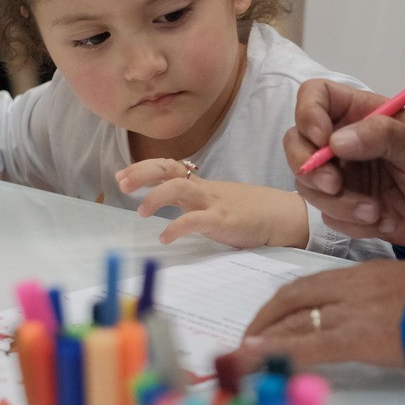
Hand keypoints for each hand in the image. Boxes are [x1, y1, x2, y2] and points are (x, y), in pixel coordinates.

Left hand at [118, 157, 309, 248]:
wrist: (283, 217)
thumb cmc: (251, 213)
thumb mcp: (218, 203)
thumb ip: (194, 202)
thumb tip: (169, 205)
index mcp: (202, 185)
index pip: (169, 167)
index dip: (144, 168)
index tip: (122, 175)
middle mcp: (204, 189)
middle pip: (168, 169)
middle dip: (142, 173)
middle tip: (121, 182)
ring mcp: (214, 203)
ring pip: (179, 188)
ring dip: (155, 196)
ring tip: (141, 211)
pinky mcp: (223, 220)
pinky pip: (195, 220)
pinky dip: (176, 227)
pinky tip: (164, 237)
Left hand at [232, 259, 404, 367]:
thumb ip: (386, 304)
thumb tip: (374, 324)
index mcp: (366, 275)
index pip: (309, 286)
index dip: (280, 305)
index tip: (266, 323)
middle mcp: (354, 287)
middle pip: (293, 298)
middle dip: (263, 321)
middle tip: (245, 344)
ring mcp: (355, 309)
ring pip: (294, 320)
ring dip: (261, 340)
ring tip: (238, 360)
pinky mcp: (361, 336)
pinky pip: (309, 344)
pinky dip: (276, 352)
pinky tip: (254, 361)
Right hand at [287, 79, 404, 251]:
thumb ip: (383, 136)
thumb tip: (337, 140)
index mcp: (361, 113)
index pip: (315, 97)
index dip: (308, 114)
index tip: (322, 140)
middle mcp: (343, 141)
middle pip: (296, 142)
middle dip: (310, 167)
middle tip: (335, 185)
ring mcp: (341, 174)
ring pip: (307, 184)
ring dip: (338, 202)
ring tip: (376, 211)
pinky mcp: (343, 206)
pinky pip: (326, 215)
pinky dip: (350, 222)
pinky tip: (380, 220)